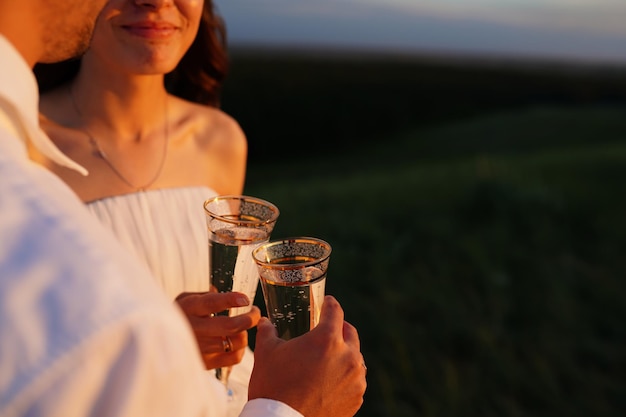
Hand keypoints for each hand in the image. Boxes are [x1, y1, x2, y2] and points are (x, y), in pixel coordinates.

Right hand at [175, 291, 260, 369]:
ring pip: (235, 342)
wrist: (159, 341)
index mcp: (189, 308)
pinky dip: (241, 349)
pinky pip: (234, 358)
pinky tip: (237, 342)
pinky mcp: (205, 363)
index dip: (231, 300)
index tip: (245, 299)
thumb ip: (206, 294)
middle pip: (230, 326)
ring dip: (245, 333)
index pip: (212, 303)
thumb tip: (227, 294)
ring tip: (244, 327)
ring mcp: (200, 348)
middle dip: (249, 318)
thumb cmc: (179, 314)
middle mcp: (194, 329)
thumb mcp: (186, 298)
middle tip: (254, 312)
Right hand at [249, 295, 366, 416]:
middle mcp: (347, 356)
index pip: (335, 311)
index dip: (329, 303)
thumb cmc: (273, 387)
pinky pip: (355, 379)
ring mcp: (355, 379)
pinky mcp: (356, 397)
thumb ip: (268, 332)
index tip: (326, 302)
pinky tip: (331, 379)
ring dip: (344, 352)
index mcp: (327, 340)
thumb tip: (265, 322)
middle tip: (327, 328)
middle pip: (349, 332)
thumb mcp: (266, 353)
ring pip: (355, 357)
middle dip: (339, 327)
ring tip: (328, 357)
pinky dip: (346, 375)